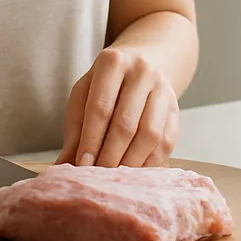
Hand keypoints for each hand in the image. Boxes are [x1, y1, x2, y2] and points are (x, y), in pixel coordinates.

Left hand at [55, 46, 178, 167]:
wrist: (142, 64)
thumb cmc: (105, 85)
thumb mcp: (84, 96)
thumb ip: (75, 129)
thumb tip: (63, 166)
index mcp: (112, 63)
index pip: (101, 108)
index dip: (91, 140)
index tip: (83, 164)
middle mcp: (142, 72)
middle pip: (126, 123)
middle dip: (110, 155)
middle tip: (98, 176)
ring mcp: (163, 90)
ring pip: (150, 134)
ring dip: (131, 162)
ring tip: (115, 177)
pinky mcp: (176, 109)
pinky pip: (166, 142)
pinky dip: (149, 162)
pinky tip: (134, 172)